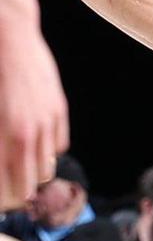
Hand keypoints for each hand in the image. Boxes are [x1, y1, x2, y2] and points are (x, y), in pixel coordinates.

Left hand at [0, 26, 68, 209]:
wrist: (11, 41)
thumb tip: (3, 163)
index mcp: (6, 139)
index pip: (9, 187)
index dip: (6, 198)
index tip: (4, 200)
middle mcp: (27, 135)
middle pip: (30, 184)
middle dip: (21, 192)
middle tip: (14, 189)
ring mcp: (46, 121)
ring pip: (48, 167)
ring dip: (37, 173)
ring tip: (27, 171)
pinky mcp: (58, 109)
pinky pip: (60, 143)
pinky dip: (50, 150)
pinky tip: (38, 145)